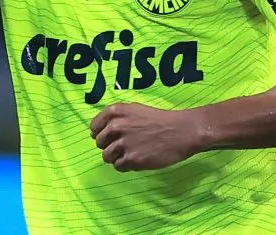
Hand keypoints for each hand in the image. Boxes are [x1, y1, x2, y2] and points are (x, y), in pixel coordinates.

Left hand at [90, 102, 204, 171]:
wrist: (182, 131)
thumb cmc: (160, 120)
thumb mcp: (135, 109)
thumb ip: (116, 118)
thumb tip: (97, 131)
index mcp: (116, 111)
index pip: (94, 127)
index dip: (102, 133)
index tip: (112, 137)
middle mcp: (116, 126)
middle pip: (99, 143)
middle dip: (110, 146)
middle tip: (126, 145)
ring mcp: (123, 143)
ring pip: (107, 157)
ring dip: (117, 157)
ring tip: (132, 152)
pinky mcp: (132, 159)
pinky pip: (118, 166)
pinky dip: (126, 165)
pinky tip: (138, 159)